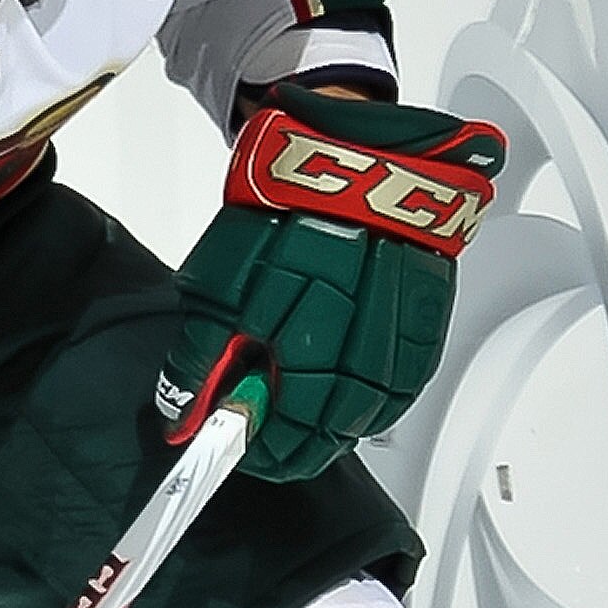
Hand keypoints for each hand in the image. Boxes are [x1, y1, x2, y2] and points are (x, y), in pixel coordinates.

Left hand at [159, 83, 505, 483]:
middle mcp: (352, 342)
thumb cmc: (281, 211)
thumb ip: (199, 360)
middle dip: (294, 449)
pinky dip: (376, 406)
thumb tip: (181, 416)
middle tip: (271, 449)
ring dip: (335, 432)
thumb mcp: (215, 285)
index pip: (278, 430)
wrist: (352, 154)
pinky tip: (355, 406)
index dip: (257, 452)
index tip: (240, 453)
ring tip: (307, 430)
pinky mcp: (426, 322)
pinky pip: (404, 386)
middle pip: (326, 430)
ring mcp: (396, 335)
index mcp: (297, 334)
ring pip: (368, 414)